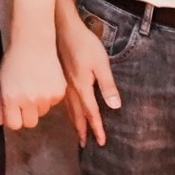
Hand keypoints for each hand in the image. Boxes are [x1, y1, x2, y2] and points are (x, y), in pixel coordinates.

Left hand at [0, 24, 66, 132]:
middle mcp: (29, 100)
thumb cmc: (14, 61)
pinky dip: (49, 96)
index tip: (14, 110)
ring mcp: (46, 97)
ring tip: (35, 85)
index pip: (14, 125)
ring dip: (39, 104)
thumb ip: (0, 104)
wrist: (33, 43)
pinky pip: (53, 103)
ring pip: (42, 112)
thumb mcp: (2, 81)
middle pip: (30, 123)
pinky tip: (45, 81)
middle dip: (27, 114)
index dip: (14, 118)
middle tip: (25, 100)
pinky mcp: (59, 92)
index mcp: (11, 99)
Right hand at [58, 4, 122, 145]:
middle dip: (82, 130)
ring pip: (69, 109)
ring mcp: (64, 84)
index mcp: (82, 87)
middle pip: (77, 115)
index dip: (97, 128)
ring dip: (74, 122)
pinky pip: (63, 101)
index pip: (91, 113)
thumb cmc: (84, 44)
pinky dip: (67, 111)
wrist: (62, 29)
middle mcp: (71, 89)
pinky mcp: (60, 78)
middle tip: (84, 145)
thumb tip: (115, 106)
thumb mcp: (101, 63)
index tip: (101, 142)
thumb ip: (107, 85)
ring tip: (76, 132)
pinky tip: (67, 110)